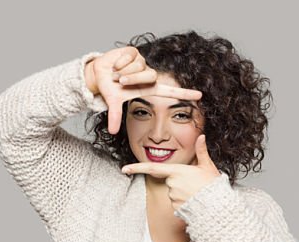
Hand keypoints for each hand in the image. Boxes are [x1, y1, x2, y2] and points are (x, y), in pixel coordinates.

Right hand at [84, 47, 201, 134]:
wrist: (98, 74)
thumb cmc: (110, 89)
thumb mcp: (113, 102)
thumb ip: (115, 116)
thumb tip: (112, 132)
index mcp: (149, 89)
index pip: (171, 93)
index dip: (184, 94)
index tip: (200, 95)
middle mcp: (149, 76)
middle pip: (148, 76)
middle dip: (131, 78)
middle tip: (120, 81)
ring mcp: (143, 63)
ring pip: (138, 66)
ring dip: (123, 71)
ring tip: (116, 74)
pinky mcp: (135, 52)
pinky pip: (130, 56)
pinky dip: (120, 61)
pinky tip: (116, 64)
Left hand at [122, 135, 220, 207]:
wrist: (218, 207)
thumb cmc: (213, 187)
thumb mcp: (208, 167)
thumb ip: (202, 152)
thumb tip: (201, 136)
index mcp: (177, 171)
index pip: (152, 168)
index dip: (137, 168)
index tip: (124, 169)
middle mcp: (172, 183)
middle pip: (170, 180)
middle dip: (180, 181)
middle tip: (195, 185)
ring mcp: (173, 196)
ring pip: (174, 192)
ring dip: (183, 193)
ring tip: (197, 194)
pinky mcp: (176, 207)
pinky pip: (177, 203)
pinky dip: (184, 202)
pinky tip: (195, 202)